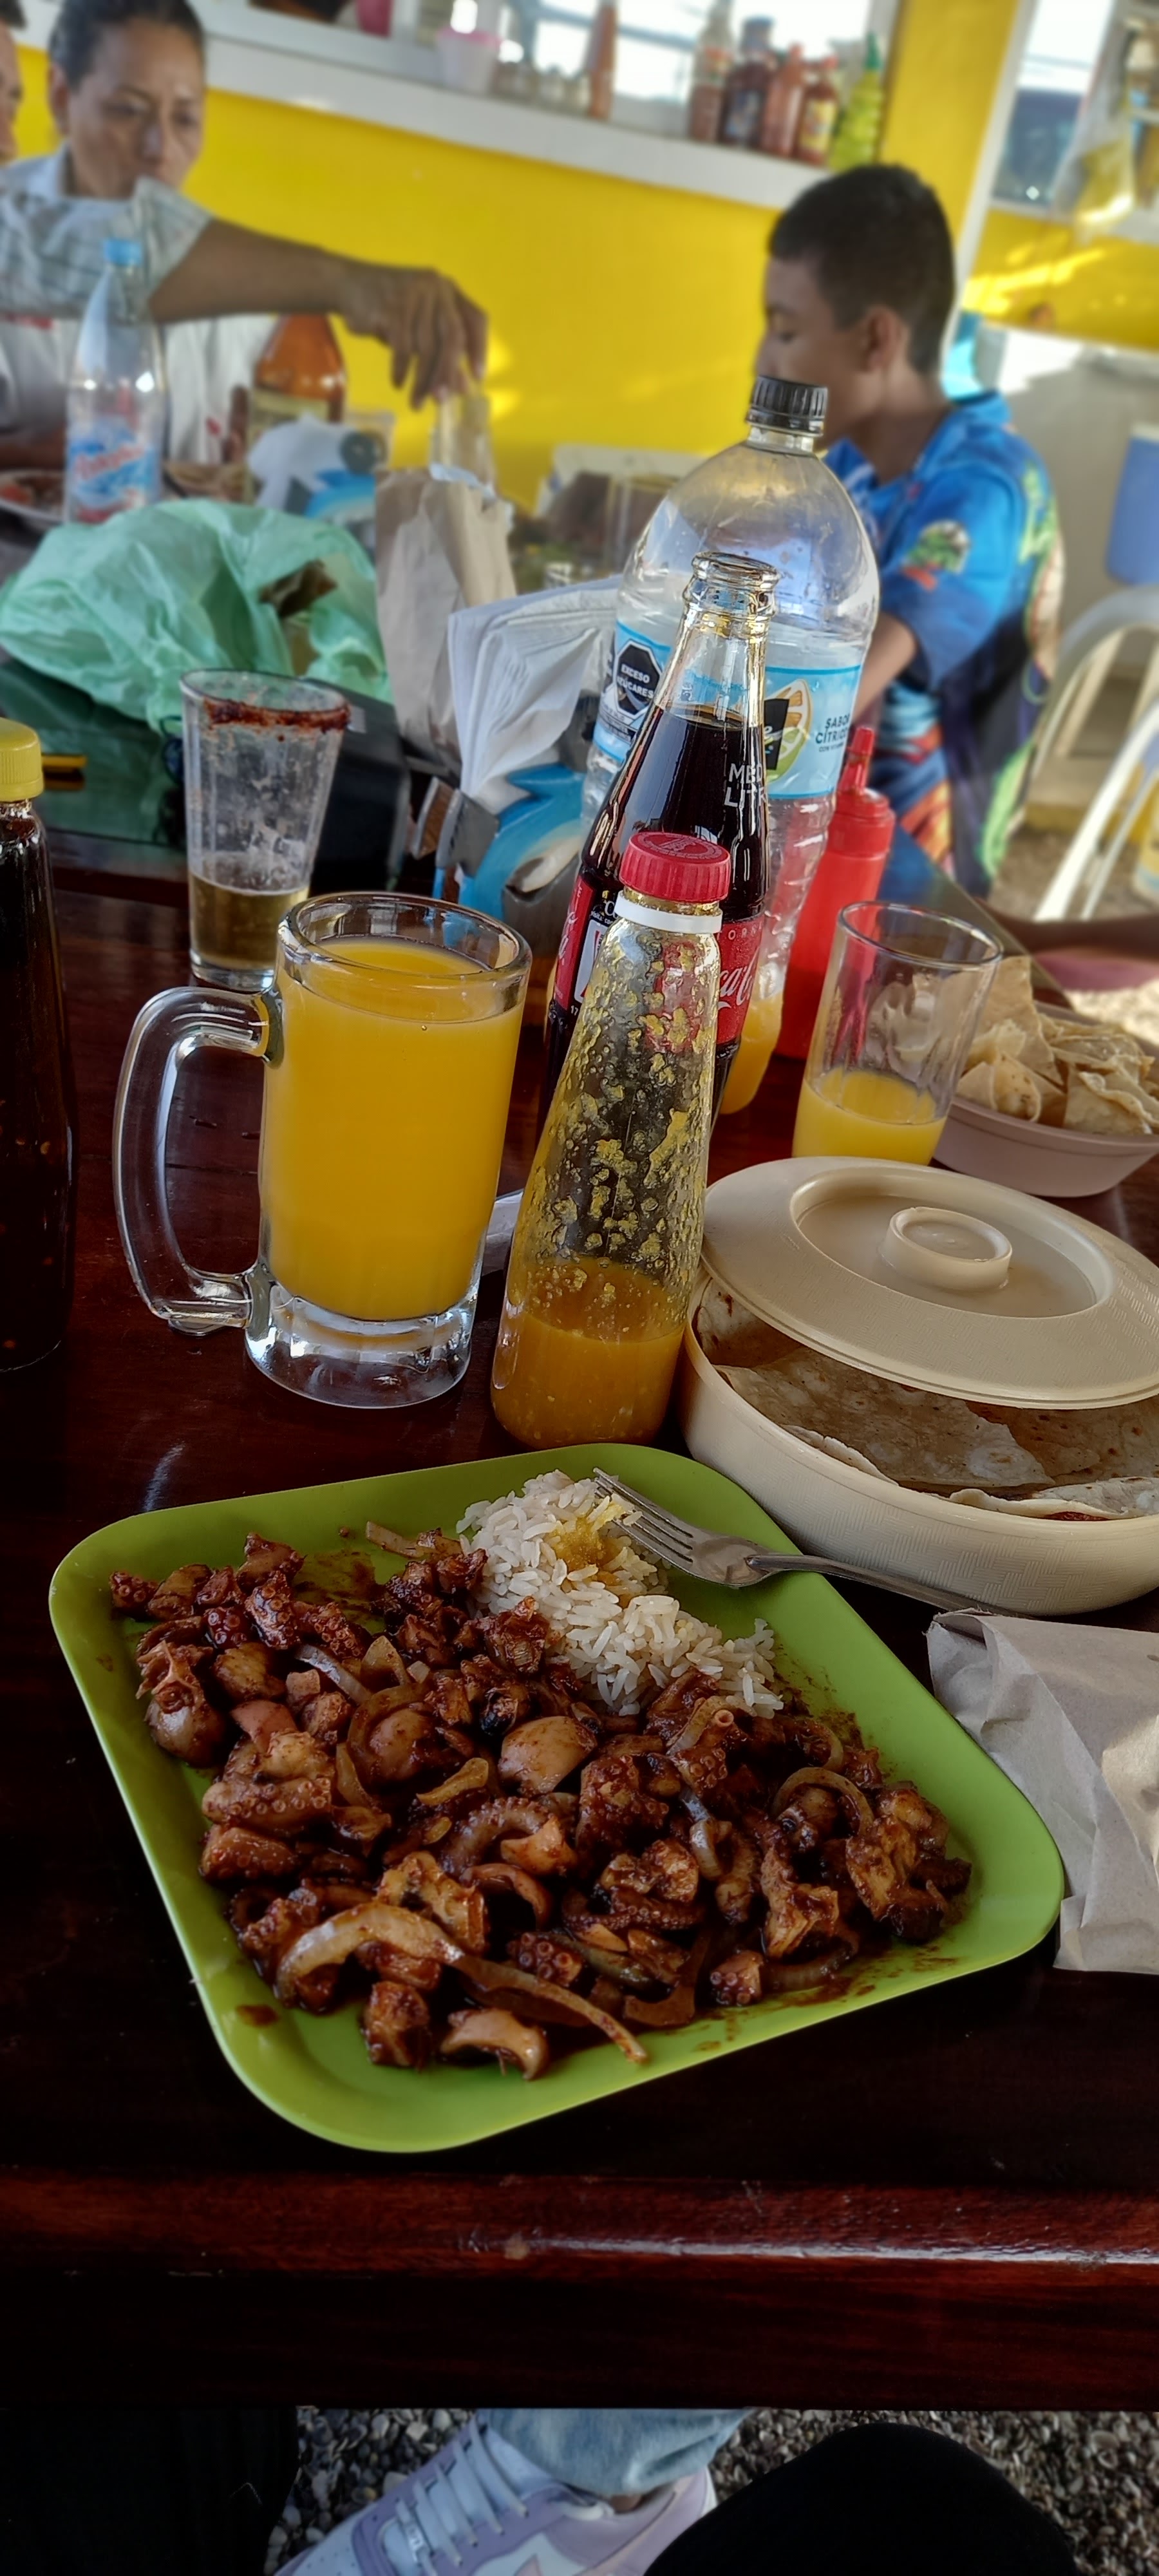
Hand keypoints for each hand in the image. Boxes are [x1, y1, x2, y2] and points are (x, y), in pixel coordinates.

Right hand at [335, 262, 487, 405]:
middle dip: (448, 373)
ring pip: (426, 347)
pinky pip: (403, 347)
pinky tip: (398, 382)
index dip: (480, 349)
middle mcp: (437, 288)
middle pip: (452, 337)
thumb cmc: (389, 311)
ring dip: (422, 380)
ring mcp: (415, 294)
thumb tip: (461, 388)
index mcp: (450, 291)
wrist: (348, 285)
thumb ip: (442, 352)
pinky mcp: (393, 306)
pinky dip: (401, 369)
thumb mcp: (420, 329)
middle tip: (442, 400)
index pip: (476, 319)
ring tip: (417, 402)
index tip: (477, 377)